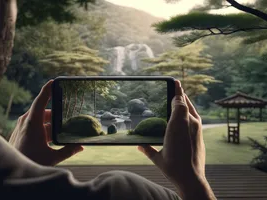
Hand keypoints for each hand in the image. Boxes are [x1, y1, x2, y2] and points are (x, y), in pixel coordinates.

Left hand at [9, 80, 83, 165]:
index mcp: (33, 122)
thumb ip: (68, 150)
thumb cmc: (30, 161)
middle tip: (69, 113)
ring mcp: (22, 126)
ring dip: (51, 123)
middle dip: (57, 113)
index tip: (54, 81)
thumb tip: (81, 147)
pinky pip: (35, 125)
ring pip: (40, 119)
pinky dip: (44, 128)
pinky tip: (52, 137)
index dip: (48, 89)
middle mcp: (26, 121)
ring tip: (63, 128)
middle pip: (44, 111)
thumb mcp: (52, 157)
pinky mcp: (21, 132)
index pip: (41, 100)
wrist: (11, 170)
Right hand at [138, 80, 214, 198]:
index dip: (177, 91)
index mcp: (178, 125)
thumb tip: (139, 146)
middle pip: (186, 102)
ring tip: (179, 97)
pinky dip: (189, 111)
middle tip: (176, 85)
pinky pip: (194, 117)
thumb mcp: (158, 157)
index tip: (175, 82)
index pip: (178, 101)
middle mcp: (189, 123)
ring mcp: (197, 128)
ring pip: (191, 109)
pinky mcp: (200, 133)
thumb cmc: (173, 167)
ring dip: (185, 102)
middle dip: (180, 94)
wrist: (191, 178)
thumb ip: (148, 149)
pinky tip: (185, 113)